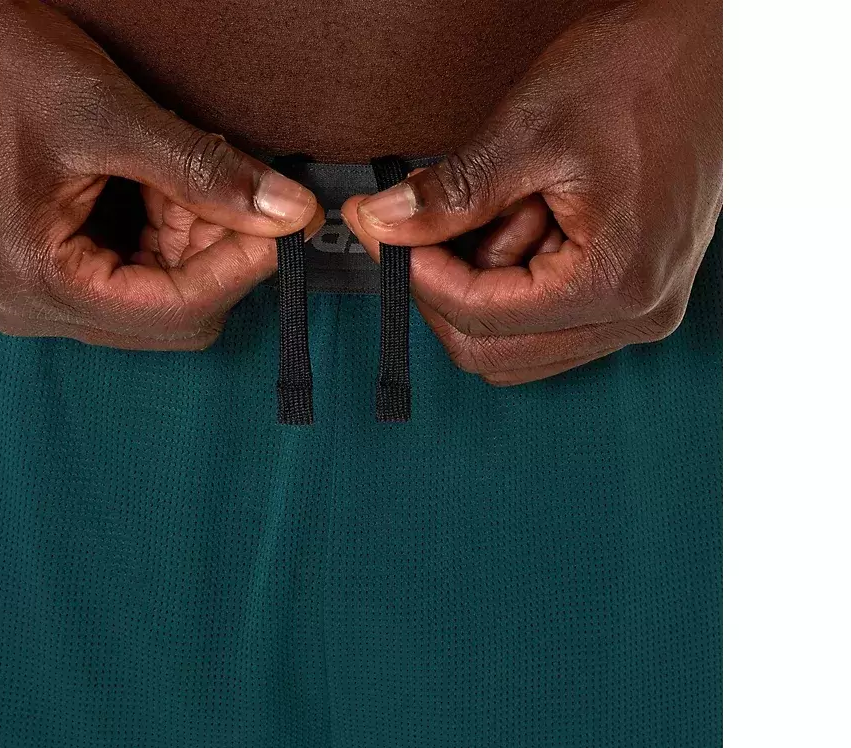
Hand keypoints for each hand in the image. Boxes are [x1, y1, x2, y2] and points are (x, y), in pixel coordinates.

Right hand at [0, 0, 320, 349]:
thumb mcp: (107, 115)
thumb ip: (204, 172)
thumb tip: (287, 213)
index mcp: (38, 282)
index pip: (175, 312)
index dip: (240, 268)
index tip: (282, 224)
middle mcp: (36, 305)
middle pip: (172, 315)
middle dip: (213, 253)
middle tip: (231, 190)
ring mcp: (41, 292)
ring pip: (160, 297)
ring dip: (191, 241)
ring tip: (180, 177)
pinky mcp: (52, 270)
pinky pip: (135, 275)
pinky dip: (166, 235)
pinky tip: (161, 187)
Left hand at [343, 0, 721, 383]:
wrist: (711, 49)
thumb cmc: (642, 75)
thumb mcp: (529, 131)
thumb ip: (451, 196)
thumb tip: (382, 225)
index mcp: (615, 283)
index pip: (481, 319)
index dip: (418, 275)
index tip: (385, 230)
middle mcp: (636, 313)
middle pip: (494, 351)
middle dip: (446, 288)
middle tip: (425, 223)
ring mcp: (638, 308)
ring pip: (516, 343)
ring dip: (483, 284)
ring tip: (500, 206)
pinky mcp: (632, 291)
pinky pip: (546, 319)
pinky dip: (512, 279)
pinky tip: (522, 218)